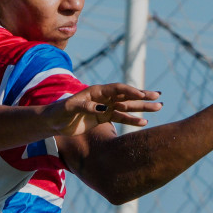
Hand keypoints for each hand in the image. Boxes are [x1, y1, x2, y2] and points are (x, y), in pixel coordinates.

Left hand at [46, 82, 161, 135]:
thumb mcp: (71, 108)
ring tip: (158, 108)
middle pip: (126, 96)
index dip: (129, 91)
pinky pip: (121, 118)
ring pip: (127, 107)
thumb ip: (85, 107)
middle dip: (143, 96)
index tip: (142, 94)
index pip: (117, 89)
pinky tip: (144, 123)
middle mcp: (103, 97)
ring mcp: (105, 107)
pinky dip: (132, 120)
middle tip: (158, 97)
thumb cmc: (60, 112)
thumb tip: (101, 109)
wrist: (54, 121)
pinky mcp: (103, 117)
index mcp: (96, 91)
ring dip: (142, 108)